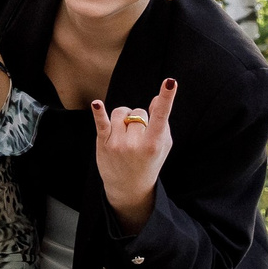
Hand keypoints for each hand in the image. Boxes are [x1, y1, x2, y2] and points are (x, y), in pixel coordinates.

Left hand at [93, 77, 176, 233]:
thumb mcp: (162, 145)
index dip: (167, 98)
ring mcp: (118, 144)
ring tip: (126, 130)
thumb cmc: (150, 161)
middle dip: (140, 118)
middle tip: (139, 134)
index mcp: (154, 144)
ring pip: (121, 112)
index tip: (170, 82)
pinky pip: (101, 123)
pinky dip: (99, 112)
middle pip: (138, 112)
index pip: (162, 116)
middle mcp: (136, 143)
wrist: (129, 186)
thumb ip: (161, 122)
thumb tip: (156, 98)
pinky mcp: (103, 143)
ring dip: (124, 116)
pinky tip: (97, 104)